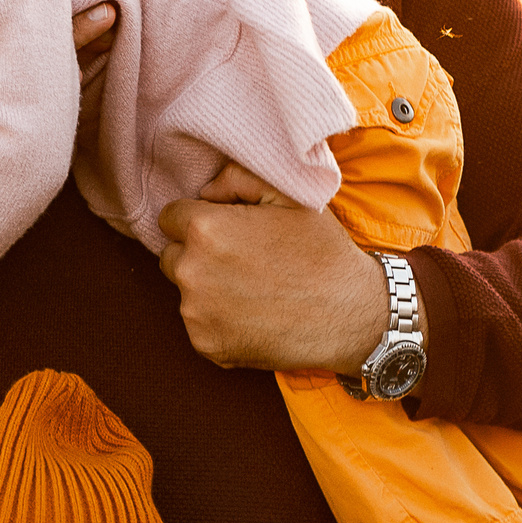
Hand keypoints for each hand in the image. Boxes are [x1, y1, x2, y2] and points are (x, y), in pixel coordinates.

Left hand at [156, 162, 403, 374]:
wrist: (351, 315)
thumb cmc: (322, 251)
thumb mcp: (288, 195)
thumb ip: (238, 177)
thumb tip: (205, 192)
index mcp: (205, 230)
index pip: (170, 217)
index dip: (198, 219)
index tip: (226, 229)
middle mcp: (190, 272)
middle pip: (171, 255)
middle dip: (196, 253)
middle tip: (241, 259)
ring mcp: (195, 314)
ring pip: (185, 291)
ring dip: (206, 287)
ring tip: (252, 288)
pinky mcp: (206, 345)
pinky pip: (199, 323)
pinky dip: (217, 320)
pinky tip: (253, 314)